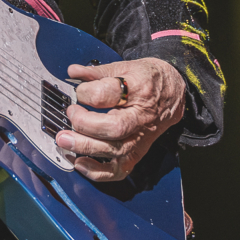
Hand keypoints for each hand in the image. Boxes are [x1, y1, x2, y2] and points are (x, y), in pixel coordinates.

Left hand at [56, 58, 186, 182]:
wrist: (174, 93)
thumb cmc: (149, 79)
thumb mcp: (126, 67)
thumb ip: (98, 72)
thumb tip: (73, 71)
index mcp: (139, 89)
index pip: (108, 94)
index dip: (86, 92)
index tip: (78, 91)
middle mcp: (142, 117)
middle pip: (113, 127)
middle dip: (85, 124)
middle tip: (70, 114)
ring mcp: (140, 138)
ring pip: (114, 150)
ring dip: (85, 147)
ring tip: (65, 140)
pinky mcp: (138, 153)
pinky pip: (118, 170)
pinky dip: (97, 172)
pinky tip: (80, 162)